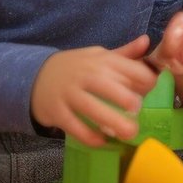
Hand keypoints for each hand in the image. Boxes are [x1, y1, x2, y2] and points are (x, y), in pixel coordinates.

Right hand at [32, 35, 158, 145]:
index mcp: (103, 60)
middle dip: (132, 103)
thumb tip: (147, 41)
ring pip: (95, 110)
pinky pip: (77, 129)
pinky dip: (92, 138)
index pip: (133, 70)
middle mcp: (87, 75)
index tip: (146, 92)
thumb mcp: (99, 56)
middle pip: (115, 89)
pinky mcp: (58, 113)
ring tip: (129, 133)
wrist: (35, 76)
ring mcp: (70, 94)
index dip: (146, 83)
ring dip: (116, 124)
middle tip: (136, 112)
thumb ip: (125, 53)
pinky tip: (103, 141)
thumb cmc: (77, 67)